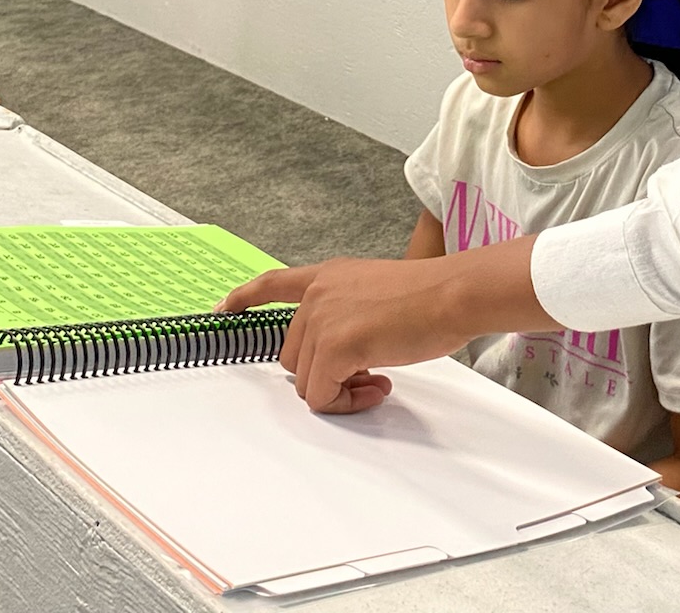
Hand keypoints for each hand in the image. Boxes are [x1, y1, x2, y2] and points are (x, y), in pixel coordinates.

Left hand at [218, 237, 545, 413]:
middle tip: (368, 375)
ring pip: (306, 380)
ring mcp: (322, 320)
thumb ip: (350, 315)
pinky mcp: (333, 347)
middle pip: (294, 354)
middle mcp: (318, 294)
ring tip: (378, 380)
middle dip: (325, 373)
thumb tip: (345, 358)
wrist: (453, 293)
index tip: (226, 309)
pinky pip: (321, 396)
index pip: (275, 283)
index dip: (247, 297)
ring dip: (339, 390)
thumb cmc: (433, 295)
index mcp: (329, 277)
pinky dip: (346, 402)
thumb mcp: (378, 294)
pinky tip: (380, 386)